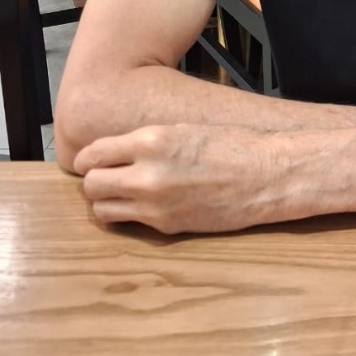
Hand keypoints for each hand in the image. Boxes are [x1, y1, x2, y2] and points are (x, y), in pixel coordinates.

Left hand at [73, 124, 281, 234]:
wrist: (266, 173)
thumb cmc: (231, 144)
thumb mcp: (182, 129)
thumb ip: (146, 142)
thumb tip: (116, 154)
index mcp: (151, 141)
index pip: (94, 155)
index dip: (89, 159)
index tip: (93, 161)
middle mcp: (146, 173)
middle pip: (91, 185)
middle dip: (96, 181)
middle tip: (109, 176)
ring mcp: (155, 204)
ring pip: (103, 210)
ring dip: (108, 201)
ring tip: (124, 193)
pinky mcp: (167, 226)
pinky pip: (130, 223)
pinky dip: (130, 215)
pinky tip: (146, 204)